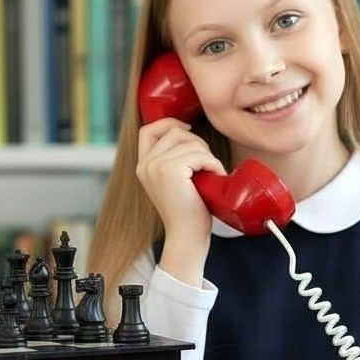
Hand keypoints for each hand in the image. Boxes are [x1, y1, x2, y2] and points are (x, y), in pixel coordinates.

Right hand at [136, 118, 226, 285]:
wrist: (187, 236)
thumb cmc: (188, 210)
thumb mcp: (174, 180)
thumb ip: (173, 159)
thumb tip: (188, 130)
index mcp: (143, 166)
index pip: (148, 129)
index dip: (169, 123)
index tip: (188, 128)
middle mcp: (145, 164)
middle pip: (175, 132)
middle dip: (197, 143)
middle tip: (207, 164)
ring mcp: (155, 166)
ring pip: (190, 141)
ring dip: (207, 154)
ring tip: (211, 173)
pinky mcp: (170, 170)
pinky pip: (199, 154)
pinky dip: (213, 163)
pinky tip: (216, 176)